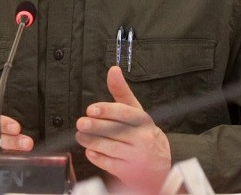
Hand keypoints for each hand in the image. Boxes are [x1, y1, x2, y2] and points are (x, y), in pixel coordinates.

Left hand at [75, 66, 170, 192]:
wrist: (160, 165)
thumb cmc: (143, 133)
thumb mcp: (136, 111)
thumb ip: (121, 91)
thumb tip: (113, 70)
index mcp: (143, 121)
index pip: (124, 113)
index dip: (107, 110)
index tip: (91, 109)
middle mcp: (142, 139)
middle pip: (116, 131)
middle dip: (96, 127)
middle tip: (81, 123)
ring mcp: (136, 157)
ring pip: (111, 148)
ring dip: (92, 142)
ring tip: (80, 136)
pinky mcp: (129, 172)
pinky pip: (111, 165)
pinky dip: (98, 158)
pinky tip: (90, 152)